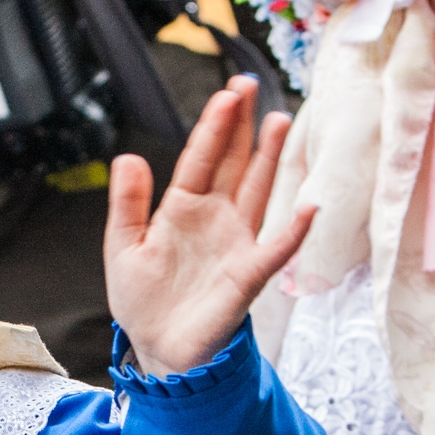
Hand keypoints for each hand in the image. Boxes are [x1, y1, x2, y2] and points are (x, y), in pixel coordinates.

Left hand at [104, 75, 313, 377]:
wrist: (160, 350)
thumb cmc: (144, 300)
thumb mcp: (124, 247)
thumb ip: (127, 205)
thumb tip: (128, 157)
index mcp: (182, 208)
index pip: (201, 157)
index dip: (215, 125)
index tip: (228, 92)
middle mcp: (215, 218)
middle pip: (234, 162)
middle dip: (243, 125)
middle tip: (251, 84)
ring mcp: (235, 243)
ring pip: (257, 192)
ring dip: (269, 159)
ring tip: (280, 120)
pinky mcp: (248, 276)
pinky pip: (275, 249)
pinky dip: (294, 231)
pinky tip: (310, 206)